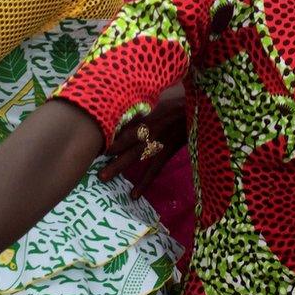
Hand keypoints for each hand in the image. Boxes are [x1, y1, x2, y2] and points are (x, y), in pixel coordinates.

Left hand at [99, 84, 185, 198]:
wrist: (205, 111)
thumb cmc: (183, 103)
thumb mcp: (163, 100)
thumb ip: (147, 107)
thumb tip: (131, 111)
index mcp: (148, 113)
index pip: (125, 123)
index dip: (110, 131)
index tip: (92, 135)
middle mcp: (151, 126)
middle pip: (125, 139)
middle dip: (108, 149)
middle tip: (90, 157)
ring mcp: (159, 140)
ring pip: (135, 155)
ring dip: (119, 166)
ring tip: (103, 177)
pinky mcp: (168, 150)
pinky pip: (154, 169)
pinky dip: (144, 182)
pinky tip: (134, 195)